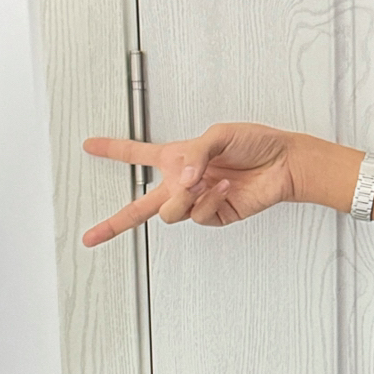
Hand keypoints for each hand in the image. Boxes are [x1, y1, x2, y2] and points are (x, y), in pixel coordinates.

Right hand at [80, 123, 297, 245]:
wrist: (283, 164)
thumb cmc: (254, 144)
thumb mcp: (218, 136)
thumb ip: (194, 156)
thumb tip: (181, 180)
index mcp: (177, 159)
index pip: (137, 154)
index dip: (112, 150)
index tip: (90, 145)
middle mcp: (182, 183)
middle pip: (139, 206)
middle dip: (112, 223)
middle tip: (90, 237)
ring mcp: (197, 202)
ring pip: (168, 213)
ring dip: (185, 196)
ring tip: (207, 181)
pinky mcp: (214, 216)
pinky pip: (197, 215)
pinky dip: (209, 200)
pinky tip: (225, 187)